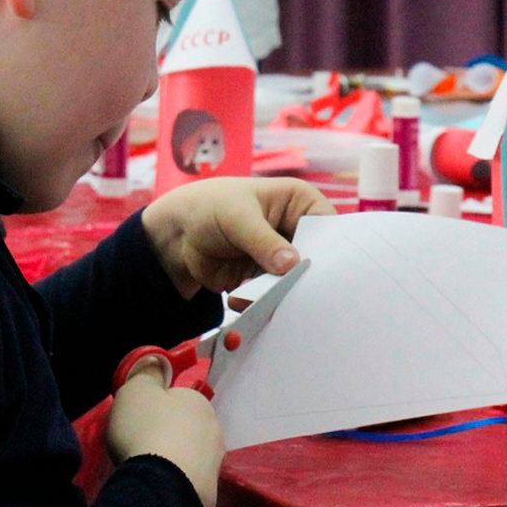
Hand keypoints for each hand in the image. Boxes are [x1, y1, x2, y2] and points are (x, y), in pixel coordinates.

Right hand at [107, 359, 224, 506]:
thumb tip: (157, 363)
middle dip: (166, 435)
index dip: (154, 409)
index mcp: (199, 402)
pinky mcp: (209, 490)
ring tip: (149, 471)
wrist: (164, 484)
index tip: (138, 422)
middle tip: (140, 447)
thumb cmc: (147, 429)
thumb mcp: (136, 391)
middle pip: (185, 428)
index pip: (177, 400)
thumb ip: (147, 374)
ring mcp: (215, 461)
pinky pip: (188, 481)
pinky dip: (175, 482)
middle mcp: (214, 428)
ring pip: (189, 455)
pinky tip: (159, 487)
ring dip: (173, 460)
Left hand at [142, 177, 332, 298]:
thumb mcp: (238, 218)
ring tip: (260, 297)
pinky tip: (242, 300)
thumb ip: (264, 242)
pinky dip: (261, 302)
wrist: (177, 235)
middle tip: (296, 292)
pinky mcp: (267, 280)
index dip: (330, 249)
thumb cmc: (211, 208)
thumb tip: (291, 265)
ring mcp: (282, 258)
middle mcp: (297, 232)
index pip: (327, 228)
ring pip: (295, 282)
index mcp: (301, 204)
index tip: (323, 271)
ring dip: (280, 294)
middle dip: (304, 277)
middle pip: (315, 259)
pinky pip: (273, 296)